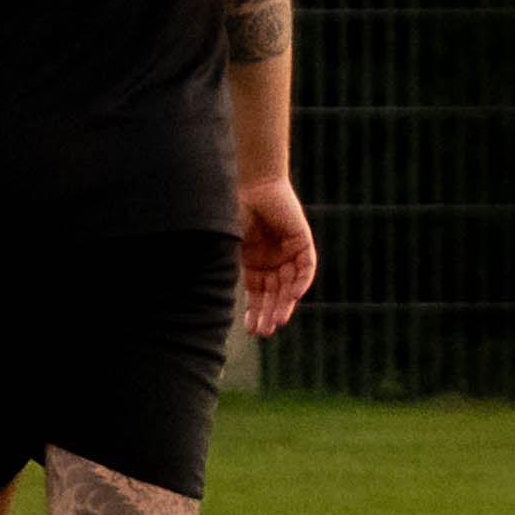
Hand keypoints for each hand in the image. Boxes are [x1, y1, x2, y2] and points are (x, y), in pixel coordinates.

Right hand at [236, 174, 316, 337]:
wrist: (250, 182)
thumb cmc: (232, 210)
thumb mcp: (228, 246)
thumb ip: (227, 267)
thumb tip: (209, 296)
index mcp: (253, 260)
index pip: (257, 292)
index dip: (255, 311)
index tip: (250, 329)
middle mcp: (271, 258)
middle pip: (274, 292)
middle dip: (269, 312)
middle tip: (264, 332)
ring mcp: (287, 250)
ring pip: (290, 284)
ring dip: (285, 303)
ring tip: (277, 321)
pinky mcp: (301, 240)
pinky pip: (305, 267)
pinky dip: (301, 282)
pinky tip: (293, 297)